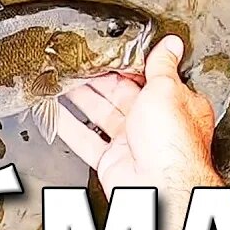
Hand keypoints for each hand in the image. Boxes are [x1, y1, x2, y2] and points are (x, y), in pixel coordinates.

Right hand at [57, 35, 223, 229]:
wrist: (161, 185)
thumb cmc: (173, 142)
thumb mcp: (168, 89)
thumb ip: (164, 64)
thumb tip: (171, 44)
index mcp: (173, 105)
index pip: (146, 78)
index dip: (125, 66)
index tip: (104, 53)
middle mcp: (154, 125)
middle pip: (119, 95)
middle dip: (96, 79)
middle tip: (75, 63)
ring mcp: (132, 144)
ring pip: (100, 115)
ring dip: (79, 98)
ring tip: (60, 79)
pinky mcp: (112, 161)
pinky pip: (86, 140)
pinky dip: (69, 126)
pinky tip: (56, 111)